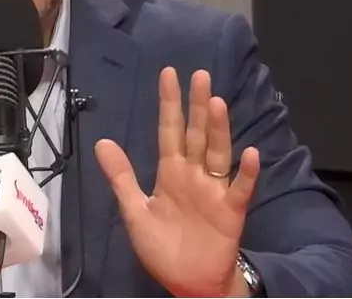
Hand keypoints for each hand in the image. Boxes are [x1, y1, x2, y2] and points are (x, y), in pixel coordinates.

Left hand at [95, 68, 260, 297]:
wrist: (187, 282)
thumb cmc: (162, 247)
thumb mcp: (135, 211)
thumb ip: (121, 177)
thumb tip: (101, 142)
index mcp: (171, 173)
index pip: (169, 131)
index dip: (169, 104)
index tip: (169, 74)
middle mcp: (194, 174)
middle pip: (196, 133)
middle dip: (196, 105)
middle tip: (199, 75)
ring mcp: (214, 190)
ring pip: (218, 152)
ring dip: (218, 129)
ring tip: (216, 102)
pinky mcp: (231, 211)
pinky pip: (239, 188)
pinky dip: (246, 172)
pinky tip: (250, 153)